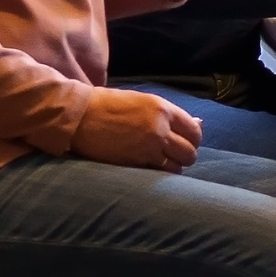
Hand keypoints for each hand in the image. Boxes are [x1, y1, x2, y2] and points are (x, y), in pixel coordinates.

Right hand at [72, 88, 201, 171]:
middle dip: (184, 156)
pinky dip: (159, 174)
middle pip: (190, 152)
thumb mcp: (142, 102)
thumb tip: (196, 123)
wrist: (79, 116)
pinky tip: (150, 169)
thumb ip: (167, 115)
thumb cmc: (108, 105)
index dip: (192, 140)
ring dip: (173, 167)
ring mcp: (150, 147)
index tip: (184, 143)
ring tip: (161, 164)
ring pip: (178, 167)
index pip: (194, 131)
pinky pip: (160, 173)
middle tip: (173, 156)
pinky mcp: (137, 161)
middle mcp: (161, 128)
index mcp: (163, 109)